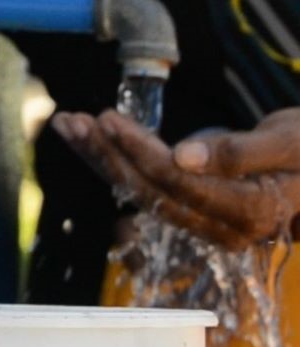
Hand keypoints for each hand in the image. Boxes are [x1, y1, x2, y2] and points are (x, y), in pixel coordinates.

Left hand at [50, 108, 299, 248]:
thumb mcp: (289, 141)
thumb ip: (239, 151)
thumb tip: (184, 156)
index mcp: (250, 211)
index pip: (177, 182)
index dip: (138, 150)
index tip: (108, 119)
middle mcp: (224, 226)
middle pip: (150, 190)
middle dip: (107, 154)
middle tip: (75, 121)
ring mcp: (208, 222)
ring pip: (142, 190)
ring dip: (101, 158)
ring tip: (68, 126)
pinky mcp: (196, 209)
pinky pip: (148, 186)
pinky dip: (116, 160)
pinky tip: (88, 140)